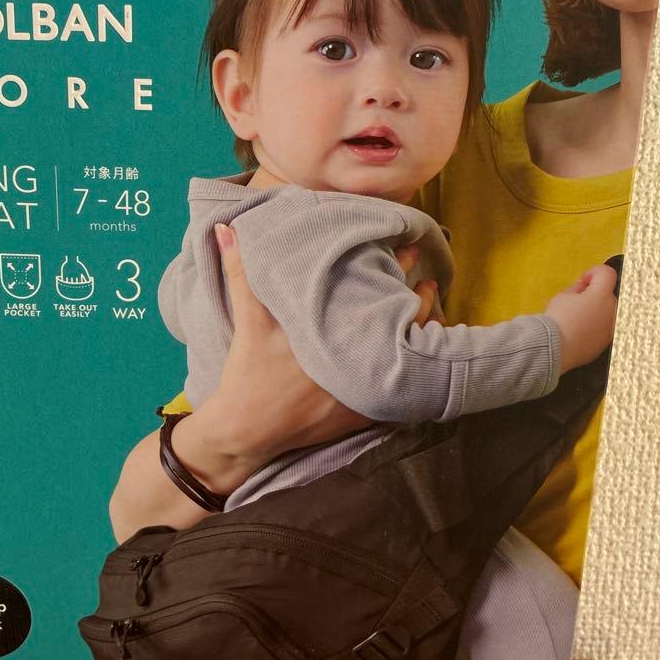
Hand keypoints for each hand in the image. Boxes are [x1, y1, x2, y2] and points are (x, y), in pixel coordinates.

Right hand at [199, 225, 437, 462]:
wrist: (247, 432)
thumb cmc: (248, 373)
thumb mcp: (247, 319)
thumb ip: (239, 271)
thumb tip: (227, 227)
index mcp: (334, 333)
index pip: (377, 292)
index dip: (397, 266)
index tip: (410, 246)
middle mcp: (356, 361)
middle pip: (397, 318)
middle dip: (414, 291)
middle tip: (425, 267)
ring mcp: (364, 390)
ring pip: (406, 352)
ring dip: (420, 326)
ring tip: (432, 299)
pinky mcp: (365, 413)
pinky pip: (403, 388)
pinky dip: (415, 366)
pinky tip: (426, 351)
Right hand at [544, 264, 618, 373]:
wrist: (554, 349)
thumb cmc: (557, 319)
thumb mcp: (562, 296)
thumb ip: (577, 288)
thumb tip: (582, 288)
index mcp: (602, 296)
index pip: (607, 273)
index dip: (593, 273)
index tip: (582, 281)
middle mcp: (613, 312)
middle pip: (608, 295)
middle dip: (595, 294)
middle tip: (576, 301)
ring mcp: (611, 330)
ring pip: (607, 313)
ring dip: (597, 311)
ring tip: (577, 320)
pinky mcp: (605, 343)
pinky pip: (603, 329)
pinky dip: (595, 327)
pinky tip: (578, 333)